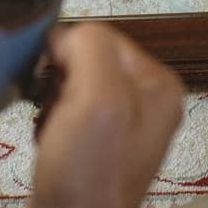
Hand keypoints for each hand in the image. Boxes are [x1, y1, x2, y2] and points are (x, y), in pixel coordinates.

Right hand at [29, 24, 183, 207]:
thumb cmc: (89, 172)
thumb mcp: (98, 96)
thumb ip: (90, 47)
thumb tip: (64, 35)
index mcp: (159, 84)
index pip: (103, 36)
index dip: (69, 52)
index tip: (53, 81)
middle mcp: (147, 102)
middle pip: (87, 60)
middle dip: (59, 80)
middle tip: (56, 110)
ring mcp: (122, 127)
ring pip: (71, 85)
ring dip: (50, 101)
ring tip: (51, 129)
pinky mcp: (96, 148)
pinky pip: (65, 112)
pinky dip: (48, 121)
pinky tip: (48, 140)